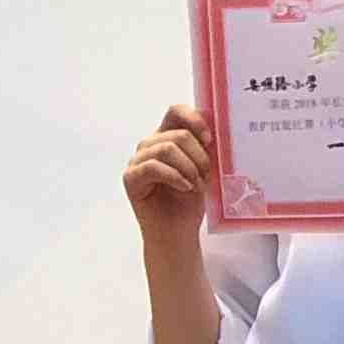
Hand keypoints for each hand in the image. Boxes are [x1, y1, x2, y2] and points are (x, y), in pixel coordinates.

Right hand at [123, 104, 211, 235]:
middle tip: (206, 175)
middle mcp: (150, 144)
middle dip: (198, 156)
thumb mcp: (203, 168)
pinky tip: (186, 188)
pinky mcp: (130, 178)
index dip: (194, 120)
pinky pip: (153, 167)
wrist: (178, 232)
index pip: (176, 111)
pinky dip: (175, 177)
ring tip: (196, 184)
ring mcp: (137, 160)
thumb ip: (205, 145)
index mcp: (167, 136)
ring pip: (166, 149)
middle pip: (177, 134)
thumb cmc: (190, 201)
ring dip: (188, 168)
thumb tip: (214, 121)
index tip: (210, 139)